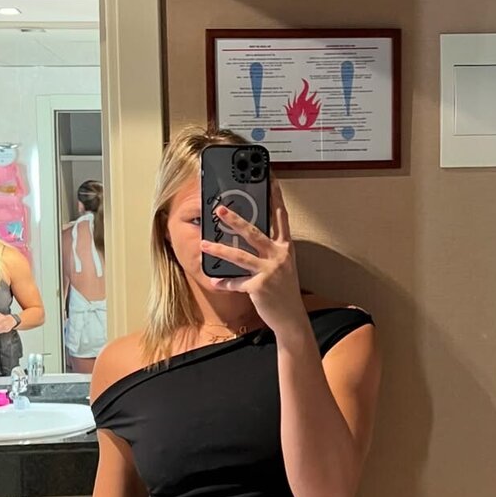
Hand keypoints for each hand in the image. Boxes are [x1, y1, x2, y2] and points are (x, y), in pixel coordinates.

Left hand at [200, 178, 306, 336]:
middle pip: (255, 233)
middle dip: (236, 220)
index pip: (280, 217)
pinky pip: (237, 283)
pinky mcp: (260, 287)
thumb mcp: (283, 265)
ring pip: (240, 257)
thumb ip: (270, 248)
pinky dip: (225, 283)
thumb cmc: (284, 290)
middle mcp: (279, 256)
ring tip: (204, 243)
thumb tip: (249, 233)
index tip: (270, 179)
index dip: (276, 197)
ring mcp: (270, 272)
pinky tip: (215, 281)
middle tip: (220, 210)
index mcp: (285, 247)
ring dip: (220, 249)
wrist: (291, 317)